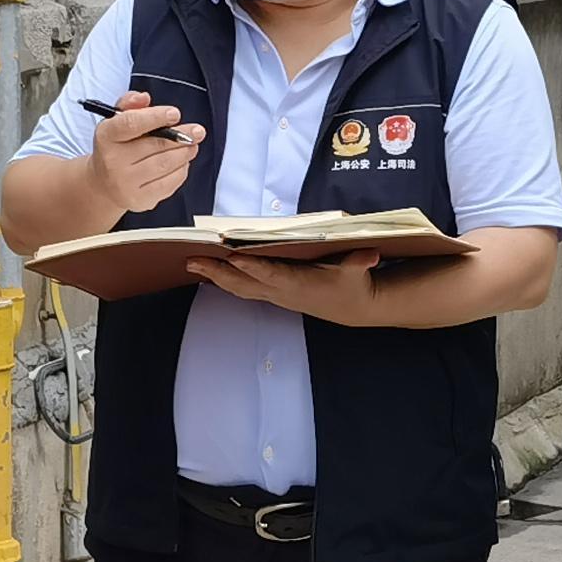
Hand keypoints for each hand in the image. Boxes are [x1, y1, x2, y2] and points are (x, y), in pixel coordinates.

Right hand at [89, 100, 203, 216]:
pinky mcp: (139, 200)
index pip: (131, 124)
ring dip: (184, 153)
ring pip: (164, 165)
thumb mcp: (117, 120)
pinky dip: (181, 171)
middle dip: (181, 137)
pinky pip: (169, 183)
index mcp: (106, 136)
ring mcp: (125, 183)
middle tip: (197, 131)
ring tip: (192, 146)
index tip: (175, 114)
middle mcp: (112, 161)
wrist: (104, 183)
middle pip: (154, 146)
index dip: (156, 117)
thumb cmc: (117, 146)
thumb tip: (144, 98)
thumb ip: (130, 104)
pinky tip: (182, 163)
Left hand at [188, 252, 384, 323]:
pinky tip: (208, 273)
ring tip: (192, 264)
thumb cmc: (352, 284)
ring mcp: (274, 295)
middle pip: (243, 282)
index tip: (230, 257)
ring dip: (214, 277)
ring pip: (238, 288)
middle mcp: (281, 291)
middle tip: (191, 261)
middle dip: (217, 272)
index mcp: (298, 283)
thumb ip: (360, 261)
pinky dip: (224, 281)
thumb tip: (369, 254)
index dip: (250, 267)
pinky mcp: (273, 295)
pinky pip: (242, 289)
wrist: (352, 307)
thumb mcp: (358, 271)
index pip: (270, 273)